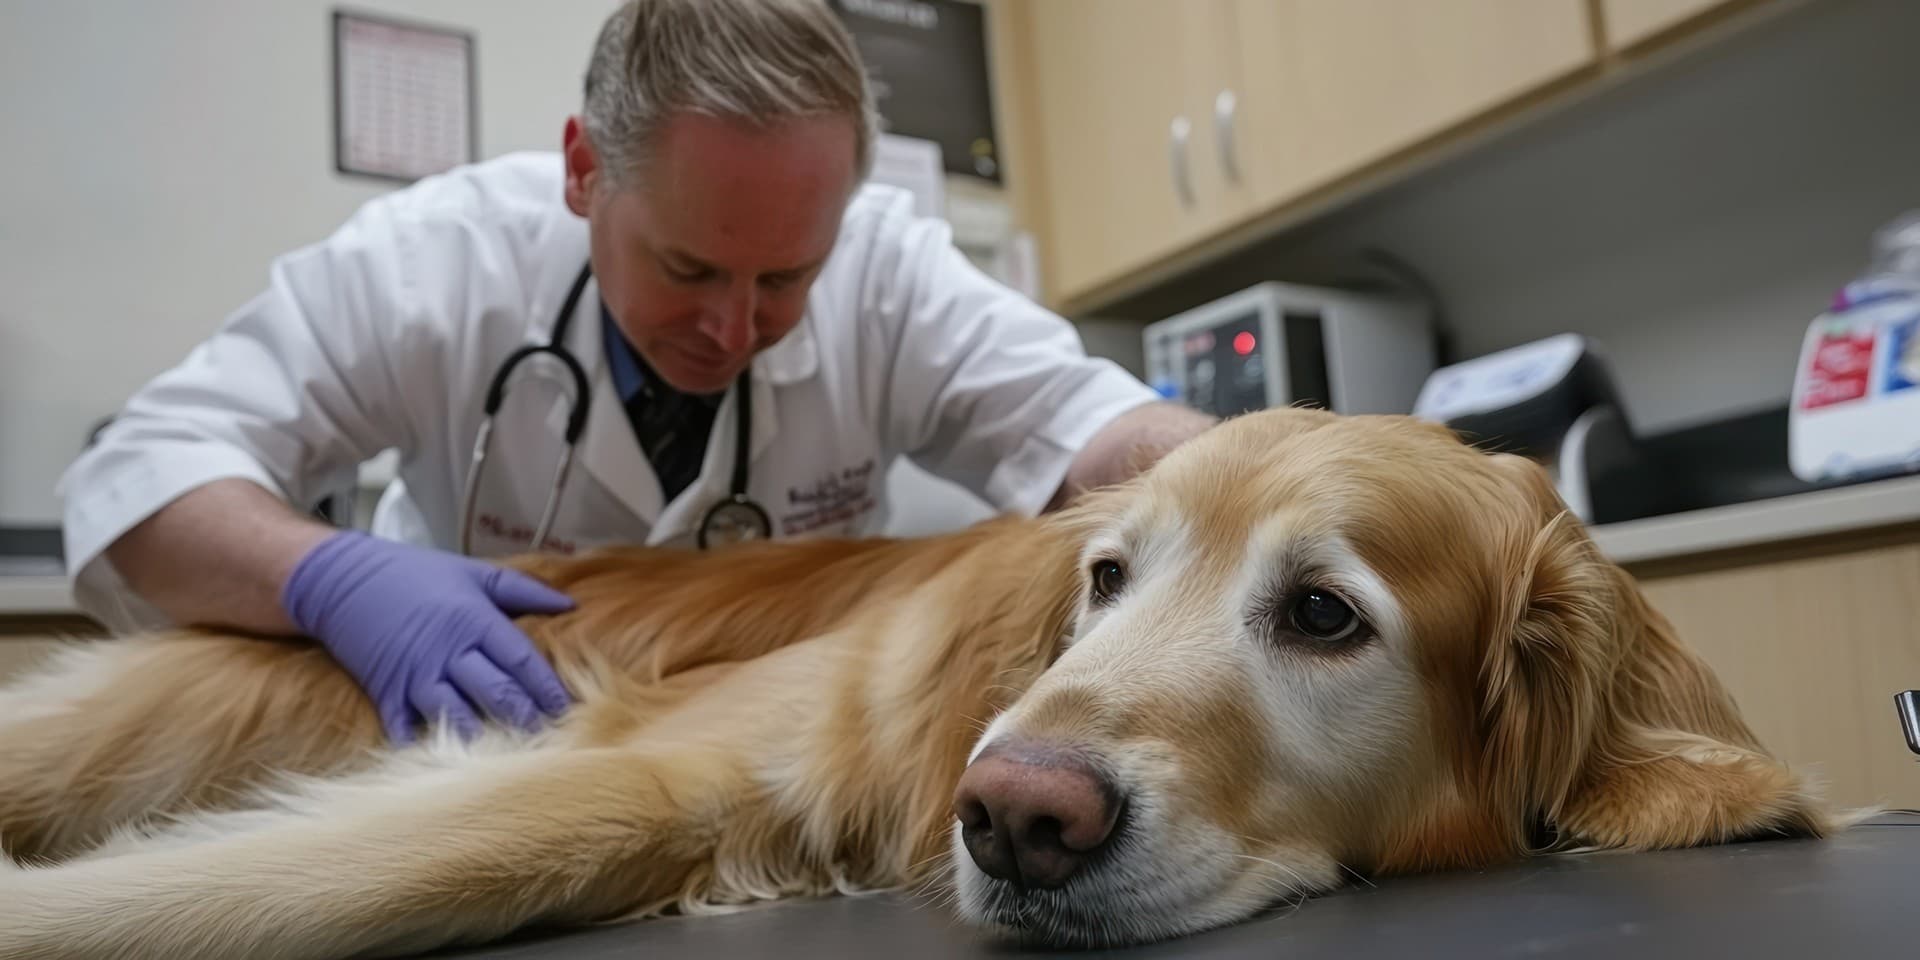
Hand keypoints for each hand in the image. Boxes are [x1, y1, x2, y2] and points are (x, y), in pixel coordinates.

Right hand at [281, 530, 574, 741]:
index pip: (520, 659)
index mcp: (474, 619)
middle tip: (549, 739)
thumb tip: (570, 604)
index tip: (567, 708)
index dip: (546, 686)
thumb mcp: (473, 572)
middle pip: (495, 691)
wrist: (343, 579)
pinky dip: (422, 746)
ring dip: (483, 737)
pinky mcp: (386, 692)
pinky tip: (444, 763)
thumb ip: (524, 589)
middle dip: (524, 717)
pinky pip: (406, 727)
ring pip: (457, 714)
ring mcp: (415, 675)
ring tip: (508, 758)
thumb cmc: (415, 573)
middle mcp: (448, 651)